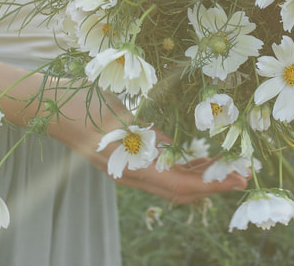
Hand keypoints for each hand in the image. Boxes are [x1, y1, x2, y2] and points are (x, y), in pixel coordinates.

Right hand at [48, 90, 249, 203]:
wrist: (50, 105)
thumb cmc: (84, 103)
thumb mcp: (122, 113)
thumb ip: (149, 132)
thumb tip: (176, 146)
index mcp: (130, 166)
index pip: (180, 185)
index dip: (212, 184)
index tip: (238, 178)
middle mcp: (131, 174)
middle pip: (180, 190)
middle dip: (213, 184)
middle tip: (243, 173)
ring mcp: (127, 169)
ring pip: (171, 183)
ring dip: (200, 177)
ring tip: (228, 167)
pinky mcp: (125, 160)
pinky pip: (160, 171)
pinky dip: (182, 168)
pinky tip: (197, 157)